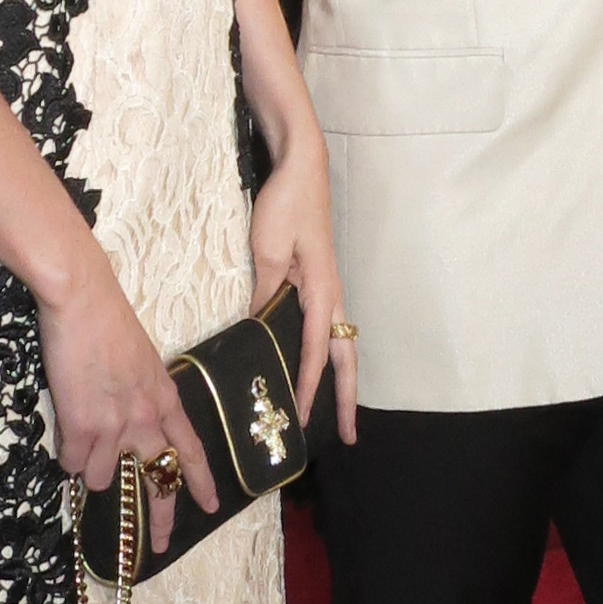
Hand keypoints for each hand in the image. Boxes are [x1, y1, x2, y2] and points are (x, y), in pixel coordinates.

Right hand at [37, 251, 219, 557]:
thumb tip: (126, 422)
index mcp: (165, 398)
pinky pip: (72, 463)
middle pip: (156, 480)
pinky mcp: (82, 427)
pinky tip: (64, 430)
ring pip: (102, 478)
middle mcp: (146, 419)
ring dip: (91, 468)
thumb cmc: (108, 322)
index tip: (210, 506)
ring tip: (81, 437)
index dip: (200, 481)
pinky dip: (67, 454)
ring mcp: (115, 426)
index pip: (189, 449)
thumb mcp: (140, 362)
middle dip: (160, 519)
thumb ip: (140, 395)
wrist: (82, 300)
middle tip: (163, 545)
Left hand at [249, 127, 356, 444]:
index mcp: (322, 290)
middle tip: (346, 436)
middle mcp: (332, 296)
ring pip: (341, 346)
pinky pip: (328, 329)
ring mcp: (329, 290)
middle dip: (346, 398)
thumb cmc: (286, 204)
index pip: (317, 349)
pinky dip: (327, 356)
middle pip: (345, 358)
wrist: (301, 167)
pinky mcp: (319, 282)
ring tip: (335, 413)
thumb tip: (255, 327)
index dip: (311, 386)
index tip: (304, 416)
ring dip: (341, 381)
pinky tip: (313, 367)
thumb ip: (265, 290)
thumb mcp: (267, 248)